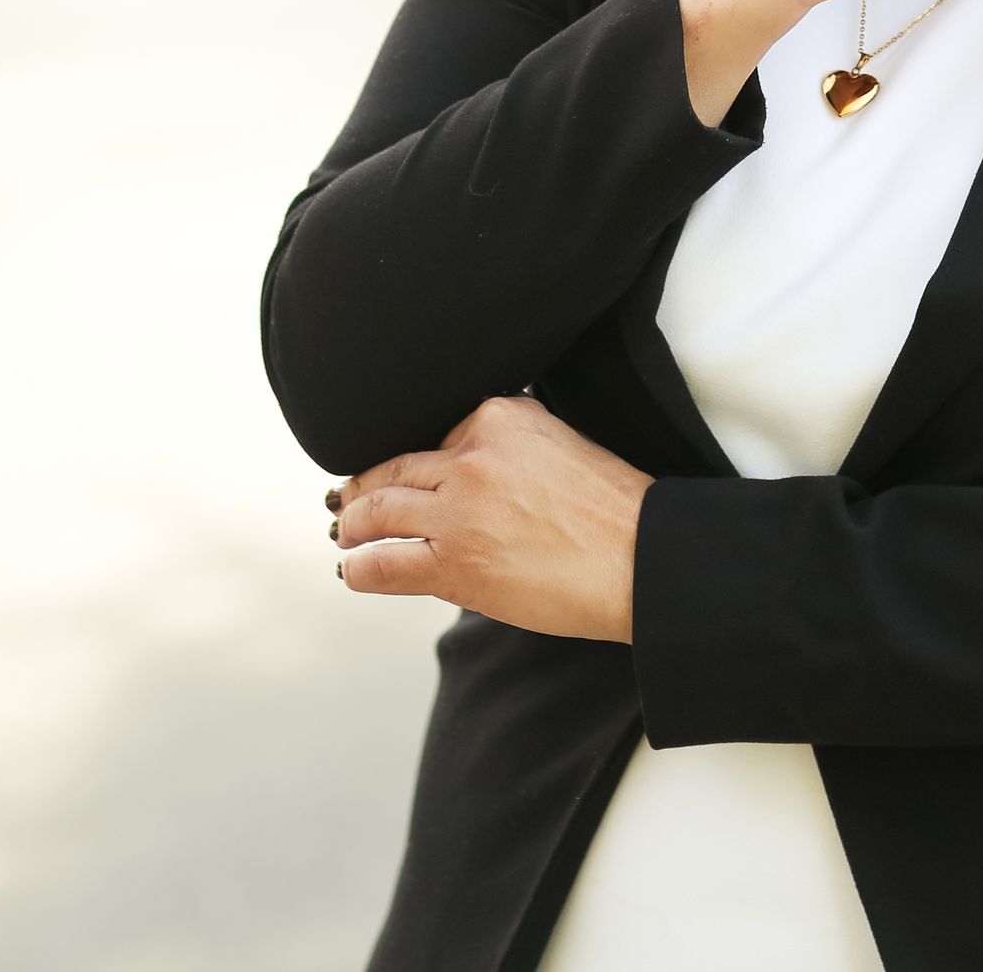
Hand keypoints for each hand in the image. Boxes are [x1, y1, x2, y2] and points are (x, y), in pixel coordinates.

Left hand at [331, 395, 651, 639]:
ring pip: (379, 510)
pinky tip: (353, 567)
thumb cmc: (614, 510)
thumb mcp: (562, 444)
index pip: (440, 433)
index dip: (422, 462)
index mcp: (502, 415)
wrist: (637, 556)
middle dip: (368, 485)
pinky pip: (383, 563)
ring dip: (355, 523)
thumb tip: (476, 472)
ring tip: (346, 532)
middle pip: (399, 466)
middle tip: (350, 498)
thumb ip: (513, 447)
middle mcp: (471, 454)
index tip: (409, 477)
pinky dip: (360, 565)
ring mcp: (457, 509)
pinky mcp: (452, 562)